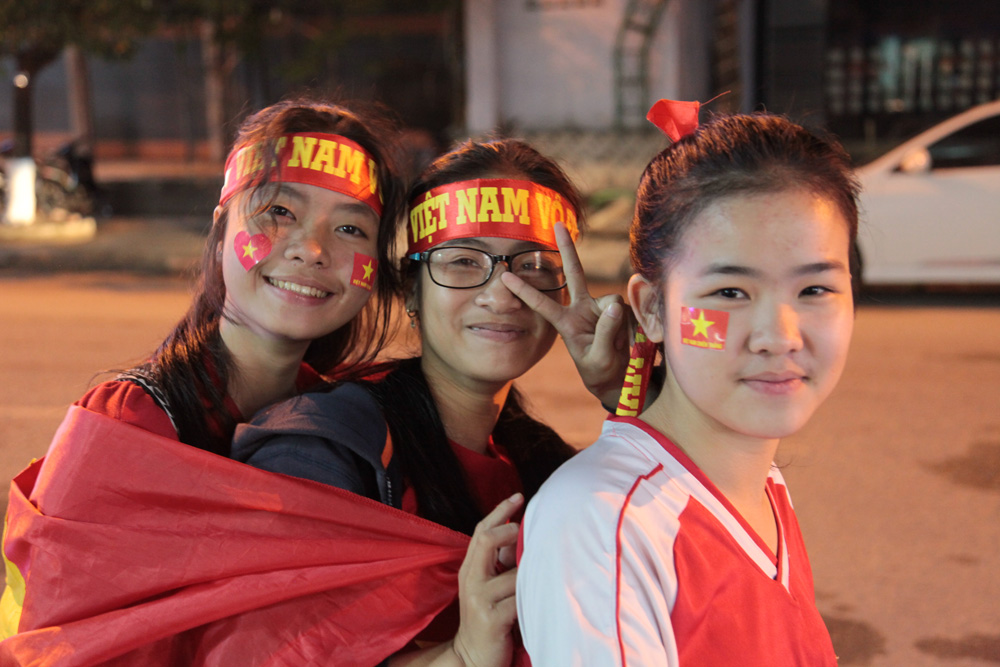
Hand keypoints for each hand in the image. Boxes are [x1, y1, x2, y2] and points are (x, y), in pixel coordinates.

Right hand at [453, 493, 523, 666]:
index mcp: (469, 569)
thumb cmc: (488, 620)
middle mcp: (470, 580)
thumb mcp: (488, 588)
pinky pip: (520, 599)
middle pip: (487, 540)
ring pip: (513, 573)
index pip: (481, 531)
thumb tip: (522, 537)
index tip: (518, 497)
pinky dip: (533, 597)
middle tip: (527, 532)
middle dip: (511, 532)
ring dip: (530, 574)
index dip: (500, 511)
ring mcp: (479, 600)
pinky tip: (539, 601)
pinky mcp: (491, 619)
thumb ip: (499, 563)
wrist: (471, 659)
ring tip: (541, 580)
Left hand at [501, 223, 630, 408]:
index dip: (525, 291)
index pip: (542, 304)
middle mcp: (582, 308)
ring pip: (612, 302)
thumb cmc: (601, 371)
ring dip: (618, 325)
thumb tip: (614, 305)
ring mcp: (601, 307)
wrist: (618, 376)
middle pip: (575, 272)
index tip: (505, 276)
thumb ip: (606, 333)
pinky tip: (629, 340)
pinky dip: (630, 325)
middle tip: (557, 224)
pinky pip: (627, 309)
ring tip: (620, 346)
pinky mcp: (620, 309)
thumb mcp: (599, 358)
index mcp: (566, 323)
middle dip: (567, 248)